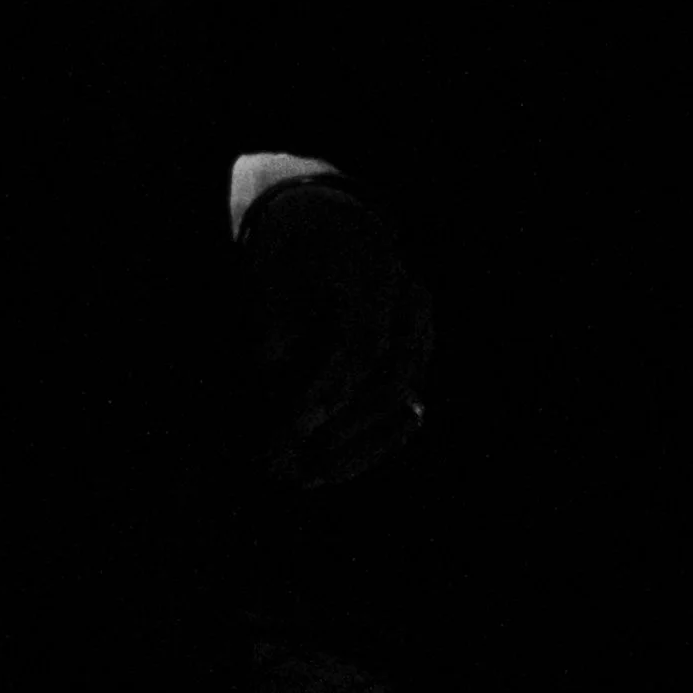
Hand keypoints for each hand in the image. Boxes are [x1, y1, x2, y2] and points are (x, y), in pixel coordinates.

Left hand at [234, 182, 434, 490]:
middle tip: (292, 460)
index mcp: (377, 268)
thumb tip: (271, 361)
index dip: (331, 390)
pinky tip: (327, 468)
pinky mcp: (417, 354)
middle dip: (344, 427)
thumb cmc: (296, 238)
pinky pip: (404, 405)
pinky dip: (369, 439)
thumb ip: (276, 307)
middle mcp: (411, 299)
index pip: (363, 345)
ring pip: (404, 399)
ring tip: (305, 475)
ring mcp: (421, 328)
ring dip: (358, 442)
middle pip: (393, 378)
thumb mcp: (276, 259)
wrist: (335, 217)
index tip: (294, 425)